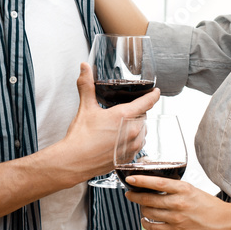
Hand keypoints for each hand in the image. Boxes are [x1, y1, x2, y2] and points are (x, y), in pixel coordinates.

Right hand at [56, 63, 158, 184]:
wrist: (74, 162)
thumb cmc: (80, 137)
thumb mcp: (85, 108)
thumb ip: (87, 85)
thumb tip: (84, 67)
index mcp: (124, 116)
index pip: (147, 102)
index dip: (153, 95)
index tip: (156, 92)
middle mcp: (132, 131)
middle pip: (143, 116)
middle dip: (136, 112)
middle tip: (122, 112)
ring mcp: (132, 146)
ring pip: (142, 131)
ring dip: (135, 127)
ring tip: (120, 126)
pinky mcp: (129, 158)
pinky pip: (138, 145)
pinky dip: (132, 140)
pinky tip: (118, 140)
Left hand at [123, 177, 229, 229]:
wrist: (224, 221)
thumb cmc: (210, 206)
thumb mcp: (193, 190)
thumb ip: (176, 189)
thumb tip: (158, 187)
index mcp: (184, 189)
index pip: (157, 182)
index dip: (141, 181)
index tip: (131, 179)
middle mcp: (178, 203)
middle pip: (149, 198)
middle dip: (135, 196)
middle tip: (130, 193)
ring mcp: (176, 218)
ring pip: (150, 212)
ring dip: (142, 208)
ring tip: (141, 205)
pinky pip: (154, 227)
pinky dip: (146, 223)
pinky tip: (145, 219)